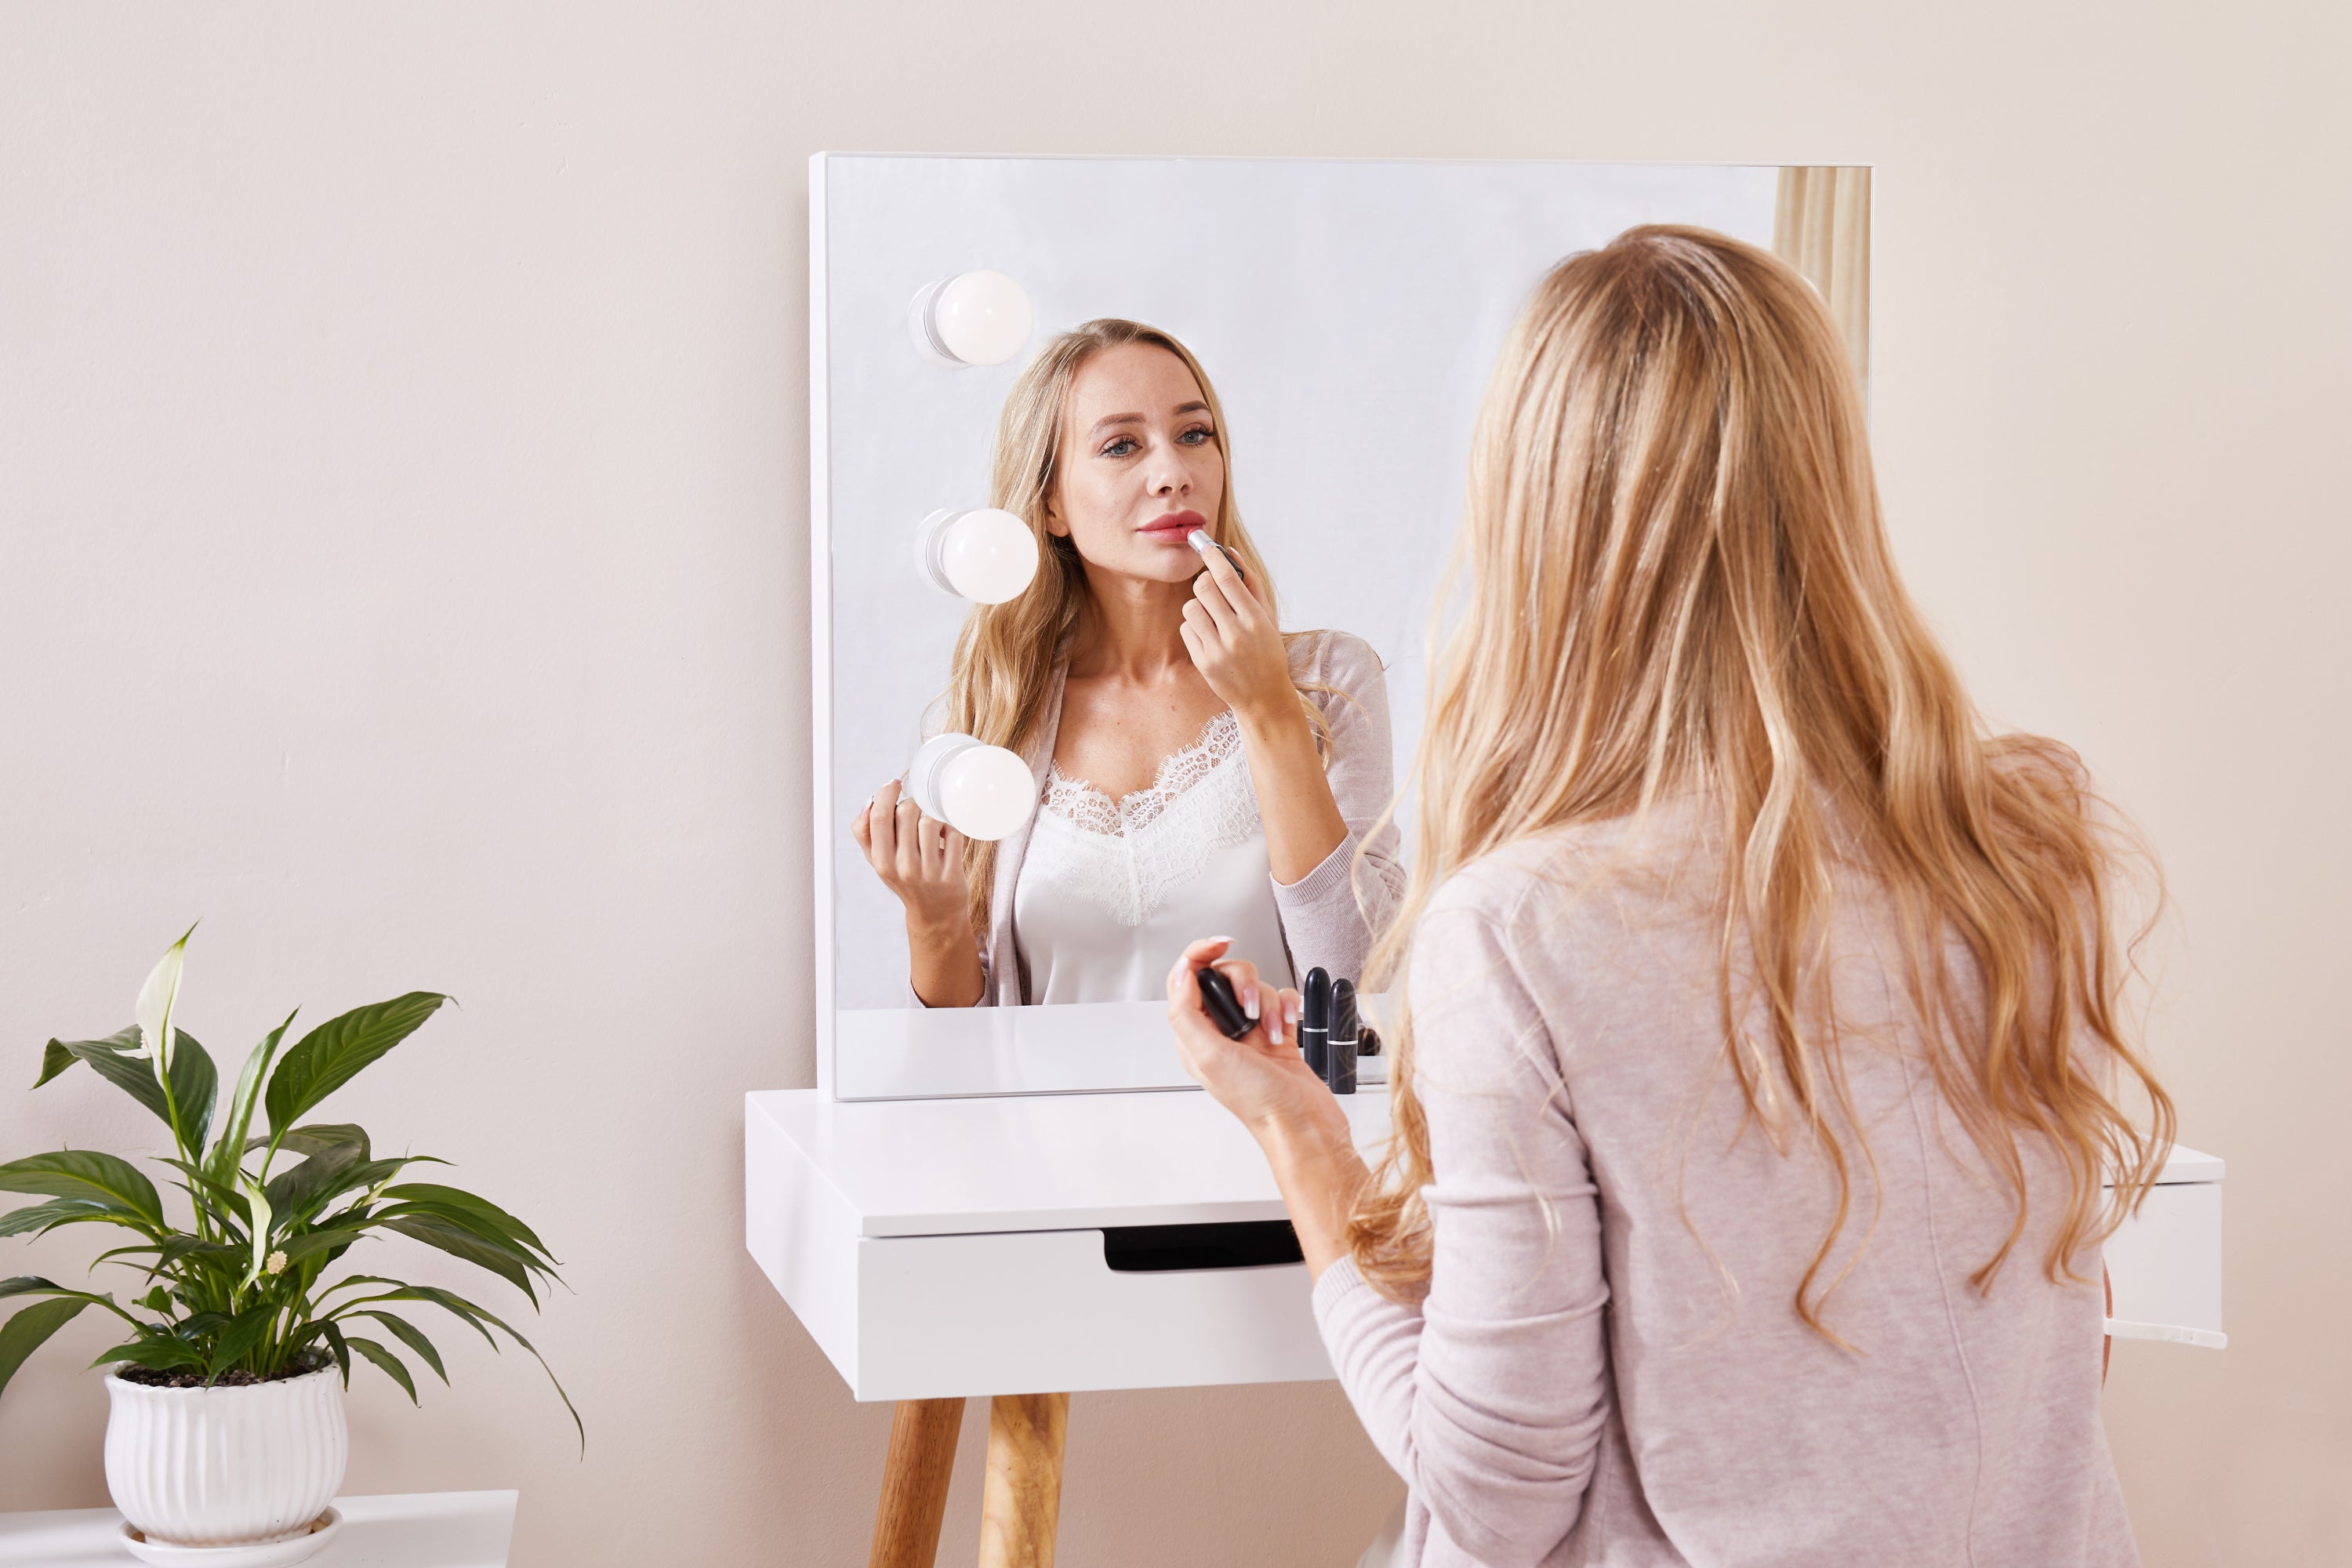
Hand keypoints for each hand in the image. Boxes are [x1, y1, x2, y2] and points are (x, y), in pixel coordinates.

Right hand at [851, 779, 969, 935]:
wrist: (935, 915)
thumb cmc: (905, 881)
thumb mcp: (879, 861)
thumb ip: (866, 832)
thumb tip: (869, 801)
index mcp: (882, 862)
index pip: (879, 818)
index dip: (886, 793)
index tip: (894, 784)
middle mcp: (903, 868)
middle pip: (906, 812)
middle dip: (912, 803)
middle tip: (916, 810)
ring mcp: (929, 872)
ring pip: (931, 821)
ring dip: (932, 815)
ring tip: (931, 826)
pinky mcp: (952, 874)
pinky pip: (953, 833)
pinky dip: (951, 828)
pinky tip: (945, 837)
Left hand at [1164, 937, 1344, 1143]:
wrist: (1302, 1124)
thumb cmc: (1259, 1102)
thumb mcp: (1209, 1056)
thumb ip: (1186, 1013)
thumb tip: (1180, 974)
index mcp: (1195, 1037)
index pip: (1186, 979)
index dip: (1200, 954)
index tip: (1221, 942)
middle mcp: (1219, 1033)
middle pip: (1225, 977)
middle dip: (1243, 984)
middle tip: (1249, 1009)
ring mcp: (1250, 1033)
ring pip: (1255, 987)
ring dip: (1267, 1002)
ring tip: (1271, 1029)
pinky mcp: (1277, 1033)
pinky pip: (1281, 1000)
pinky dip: (1287, 1008)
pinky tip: (1287, 1027)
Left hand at [1180, 537, 1291, 721]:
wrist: (1264, 697)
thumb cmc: (1267, 651)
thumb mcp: (1267, 617)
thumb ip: (1250, 583)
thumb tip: (1229, 552)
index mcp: (1255, 619)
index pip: (1228, 577)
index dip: (1213, 556)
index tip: (1205, 546)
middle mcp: (1236, 634)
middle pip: (1203, 587)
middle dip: (1204, 582)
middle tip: (1212, 588)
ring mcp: (1217, 650)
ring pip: (1190, 607)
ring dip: (1198, 606)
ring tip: (1212, 616)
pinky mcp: (1202, 662)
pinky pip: (1185, 629)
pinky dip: (1194, 627)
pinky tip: (1209, 636)